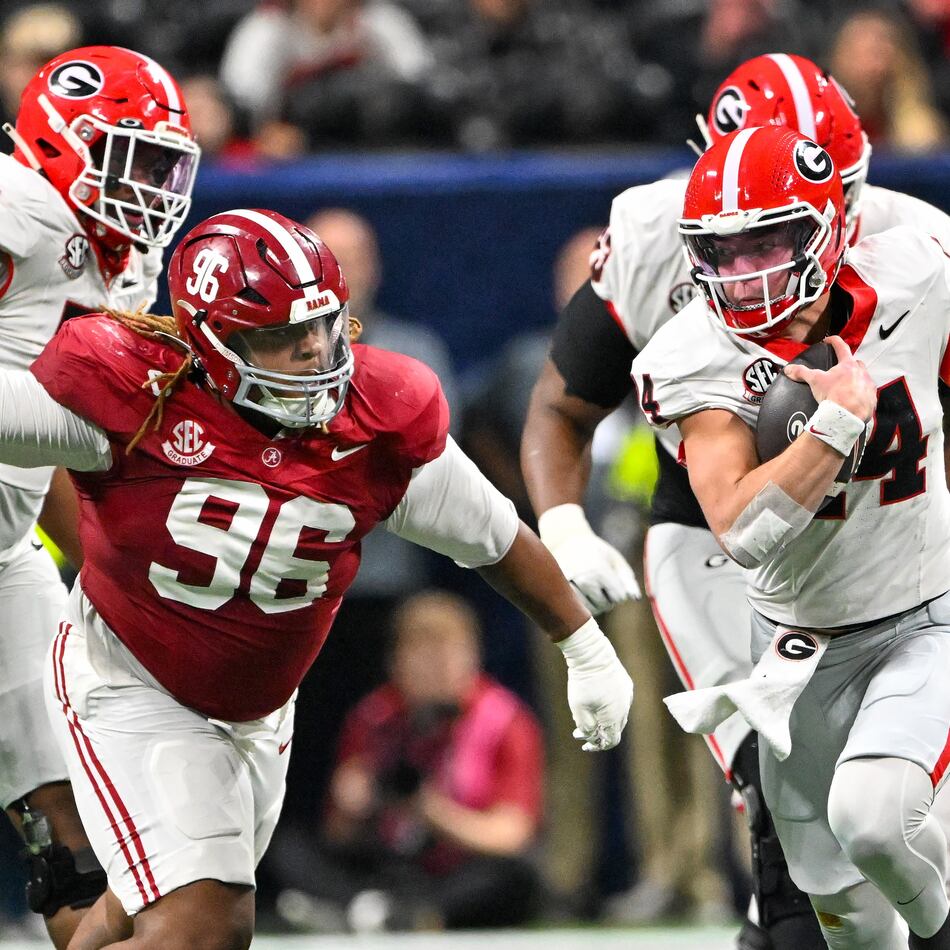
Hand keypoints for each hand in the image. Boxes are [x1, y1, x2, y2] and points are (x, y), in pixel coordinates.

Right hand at [538, 504, 640, 614]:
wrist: (566, 542)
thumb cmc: (596, 552)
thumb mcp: (615, 560)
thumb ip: (627, 579)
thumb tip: (634, 598)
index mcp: (600, 571)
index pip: (619, 597)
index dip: (619, 590)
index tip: (612, 579)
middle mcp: (583, 580)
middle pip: (605, 606)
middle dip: (606, 598)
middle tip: (600, 582)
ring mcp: (568, 587)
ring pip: (590, 611)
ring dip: (594, 604)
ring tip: (590, 587)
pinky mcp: (559, 592)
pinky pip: (576, 610)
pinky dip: (581, 606)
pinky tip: (580, 592)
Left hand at [557, 618, 633, 750]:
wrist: (592, 654)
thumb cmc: (583, 681)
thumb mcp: (578, 708)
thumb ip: (585, 726)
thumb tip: (591, 736)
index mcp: (614, 716)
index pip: (610, 740)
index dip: (597, 745)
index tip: (585, 745)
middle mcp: (625, 707)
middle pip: (615, 729)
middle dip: (598, 733)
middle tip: (582, 731)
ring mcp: (627, 694)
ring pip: (618, 715)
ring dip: (604, 720)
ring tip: (587, 717)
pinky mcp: (626, 684)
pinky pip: (620, 702)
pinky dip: (609, 707)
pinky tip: (596, 703)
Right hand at [784, 335, 876, 421]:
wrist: (846, 416)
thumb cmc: (833, 396)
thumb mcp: (815, 381)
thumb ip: (801, 372)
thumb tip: (789, 369)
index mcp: (848, 365)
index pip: (841, 347)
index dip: (834, 341)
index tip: (829, 341)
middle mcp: (862, 373)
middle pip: (856, 362)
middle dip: (849, 364)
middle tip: (840, 369)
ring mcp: (868, 385)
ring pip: (864, 378)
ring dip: (857, 379)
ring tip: (846, 387)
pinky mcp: (871, 398)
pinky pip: (868, 393)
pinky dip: (861, 395)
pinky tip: (853, 400)